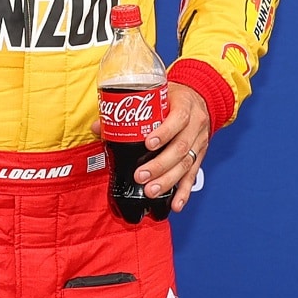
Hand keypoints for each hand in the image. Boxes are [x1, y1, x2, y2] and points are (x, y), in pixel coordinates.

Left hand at [137, 82, 210, 210]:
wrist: (199, 97)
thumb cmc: (172, 96)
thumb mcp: (155, 94)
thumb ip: (127, 107)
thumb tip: (97, 126)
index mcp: (185, 106)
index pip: (178, 119)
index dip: (164, 133)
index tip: (147, 144)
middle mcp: (196, 125)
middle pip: (181, 148)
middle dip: (160, 164)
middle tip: (140, 175)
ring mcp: (200, 142)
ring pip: (187, 164)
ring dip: (168, 180)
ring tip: (151, 190)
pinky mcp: (200, 156)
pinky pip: (193, 175)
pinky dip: (184, 191)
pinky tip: (175, 203)